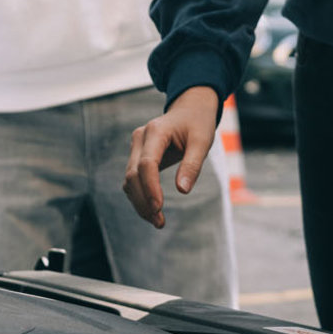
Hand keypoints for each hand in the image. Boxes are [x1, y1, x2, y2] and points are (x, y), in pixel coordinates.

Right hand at [123, 86, 219, 227]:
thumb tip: (182, 191)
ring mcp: (136, 147)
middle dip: (144, 201)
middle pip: (133, 175)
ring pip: (129, 180)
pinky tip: (152, 211)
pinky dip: (140, 197)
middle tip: (160, 223)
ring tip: (158, 222)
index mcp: (156, 131)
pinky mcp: (137, 156)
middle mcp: (140, 138)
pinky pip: (133, 180)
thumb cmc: (198, 124)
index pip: (146, 163)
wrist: (190, 110)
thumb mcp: (203, 140)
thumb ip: (192, 164)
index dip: (150, 188)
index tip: (159, 208)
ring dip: (140, 203)